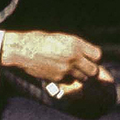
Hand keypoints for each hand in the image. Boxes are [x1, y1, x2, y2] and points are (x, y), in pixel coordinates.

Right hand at [0, 31, 114, 85]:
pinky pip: (70, 82)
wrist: (22, 50)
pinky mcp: (58, 78)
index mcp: (76, 44)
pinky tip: (60, 72)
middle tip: (83, 67)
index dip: (94, 58)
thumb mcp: (61, 38)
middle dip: (90, 69)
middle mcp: (74, 57)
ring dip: (80, 75)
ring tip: (71, 70)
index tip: (89, 58)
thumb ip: (76, 46)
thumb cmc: (40, 40)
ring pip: (83, 78)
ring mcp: (66, 69)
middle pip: (94, 70)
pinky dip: (68, 79)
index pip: (97, 55)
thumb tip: (86, 53)